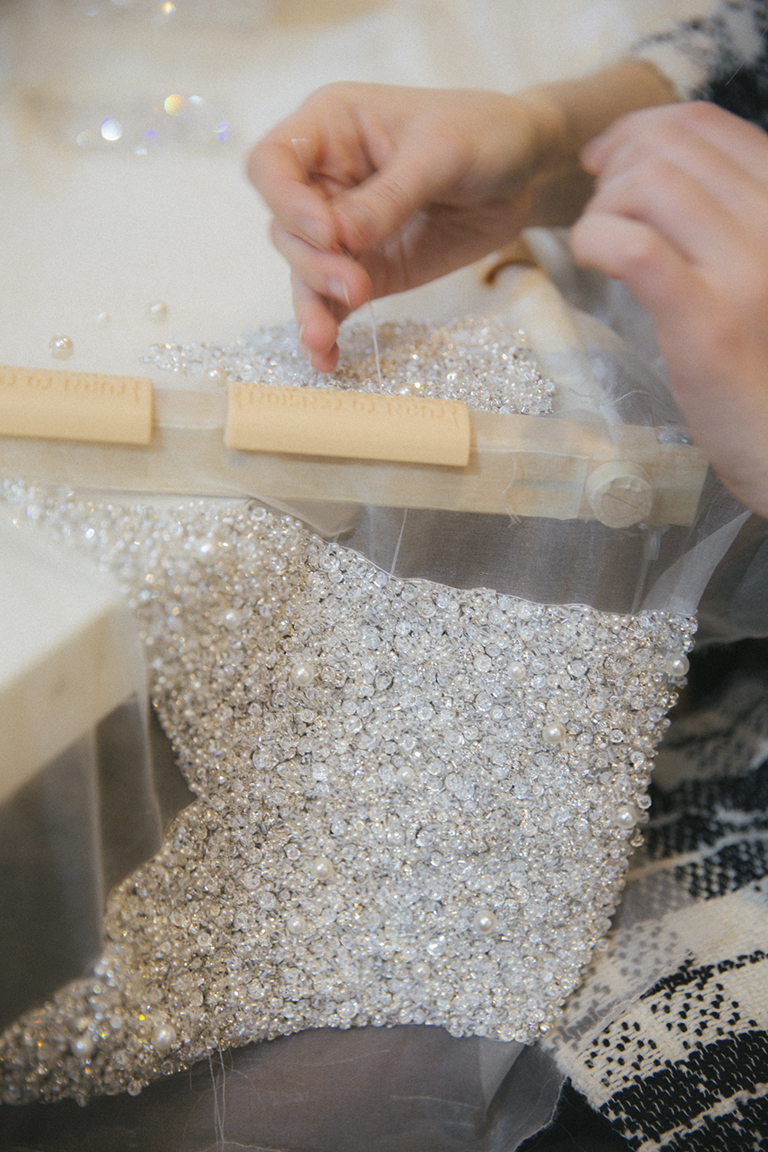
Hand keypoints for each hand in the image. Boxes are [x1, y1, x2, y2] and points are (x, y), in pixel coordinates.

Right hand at [247, 82, 571, 369]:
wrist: (525, 172)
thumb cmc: (483, 134)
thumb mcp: (441, 153)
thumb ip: (390, 197)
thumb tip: (340, 238)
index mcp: (330, 129)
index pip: (272, 164)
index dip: (286, 201)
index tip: (329, 233)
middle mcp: (324, 180)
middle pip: (285, 227)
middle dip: (313, 262)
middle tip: (356, 285)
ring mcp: (342, 231)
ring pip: (303, 271)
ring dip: (312, 305)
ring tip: (324, 338)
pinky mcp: (365, 270)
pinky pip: (332, 302)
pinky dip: (327, 330)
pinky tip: (326, 358)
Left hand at [571, 102, 767, 515]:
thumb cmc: (762, 360)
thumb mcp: (755, 268)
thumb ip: (720, 216)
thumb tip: (642, 165)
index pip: (702, 124)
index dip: (636, 131)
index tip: (603, 164)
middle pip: (667, 146)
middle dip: (612, 170)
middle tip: (598, 216)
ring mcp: (749, 267)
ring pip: (647, 184)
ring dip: (601, 208)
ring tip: (601, 250)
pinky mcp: (708, 320)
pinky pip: (634, 245)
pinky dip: (595, 240)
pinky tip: (593, 263)